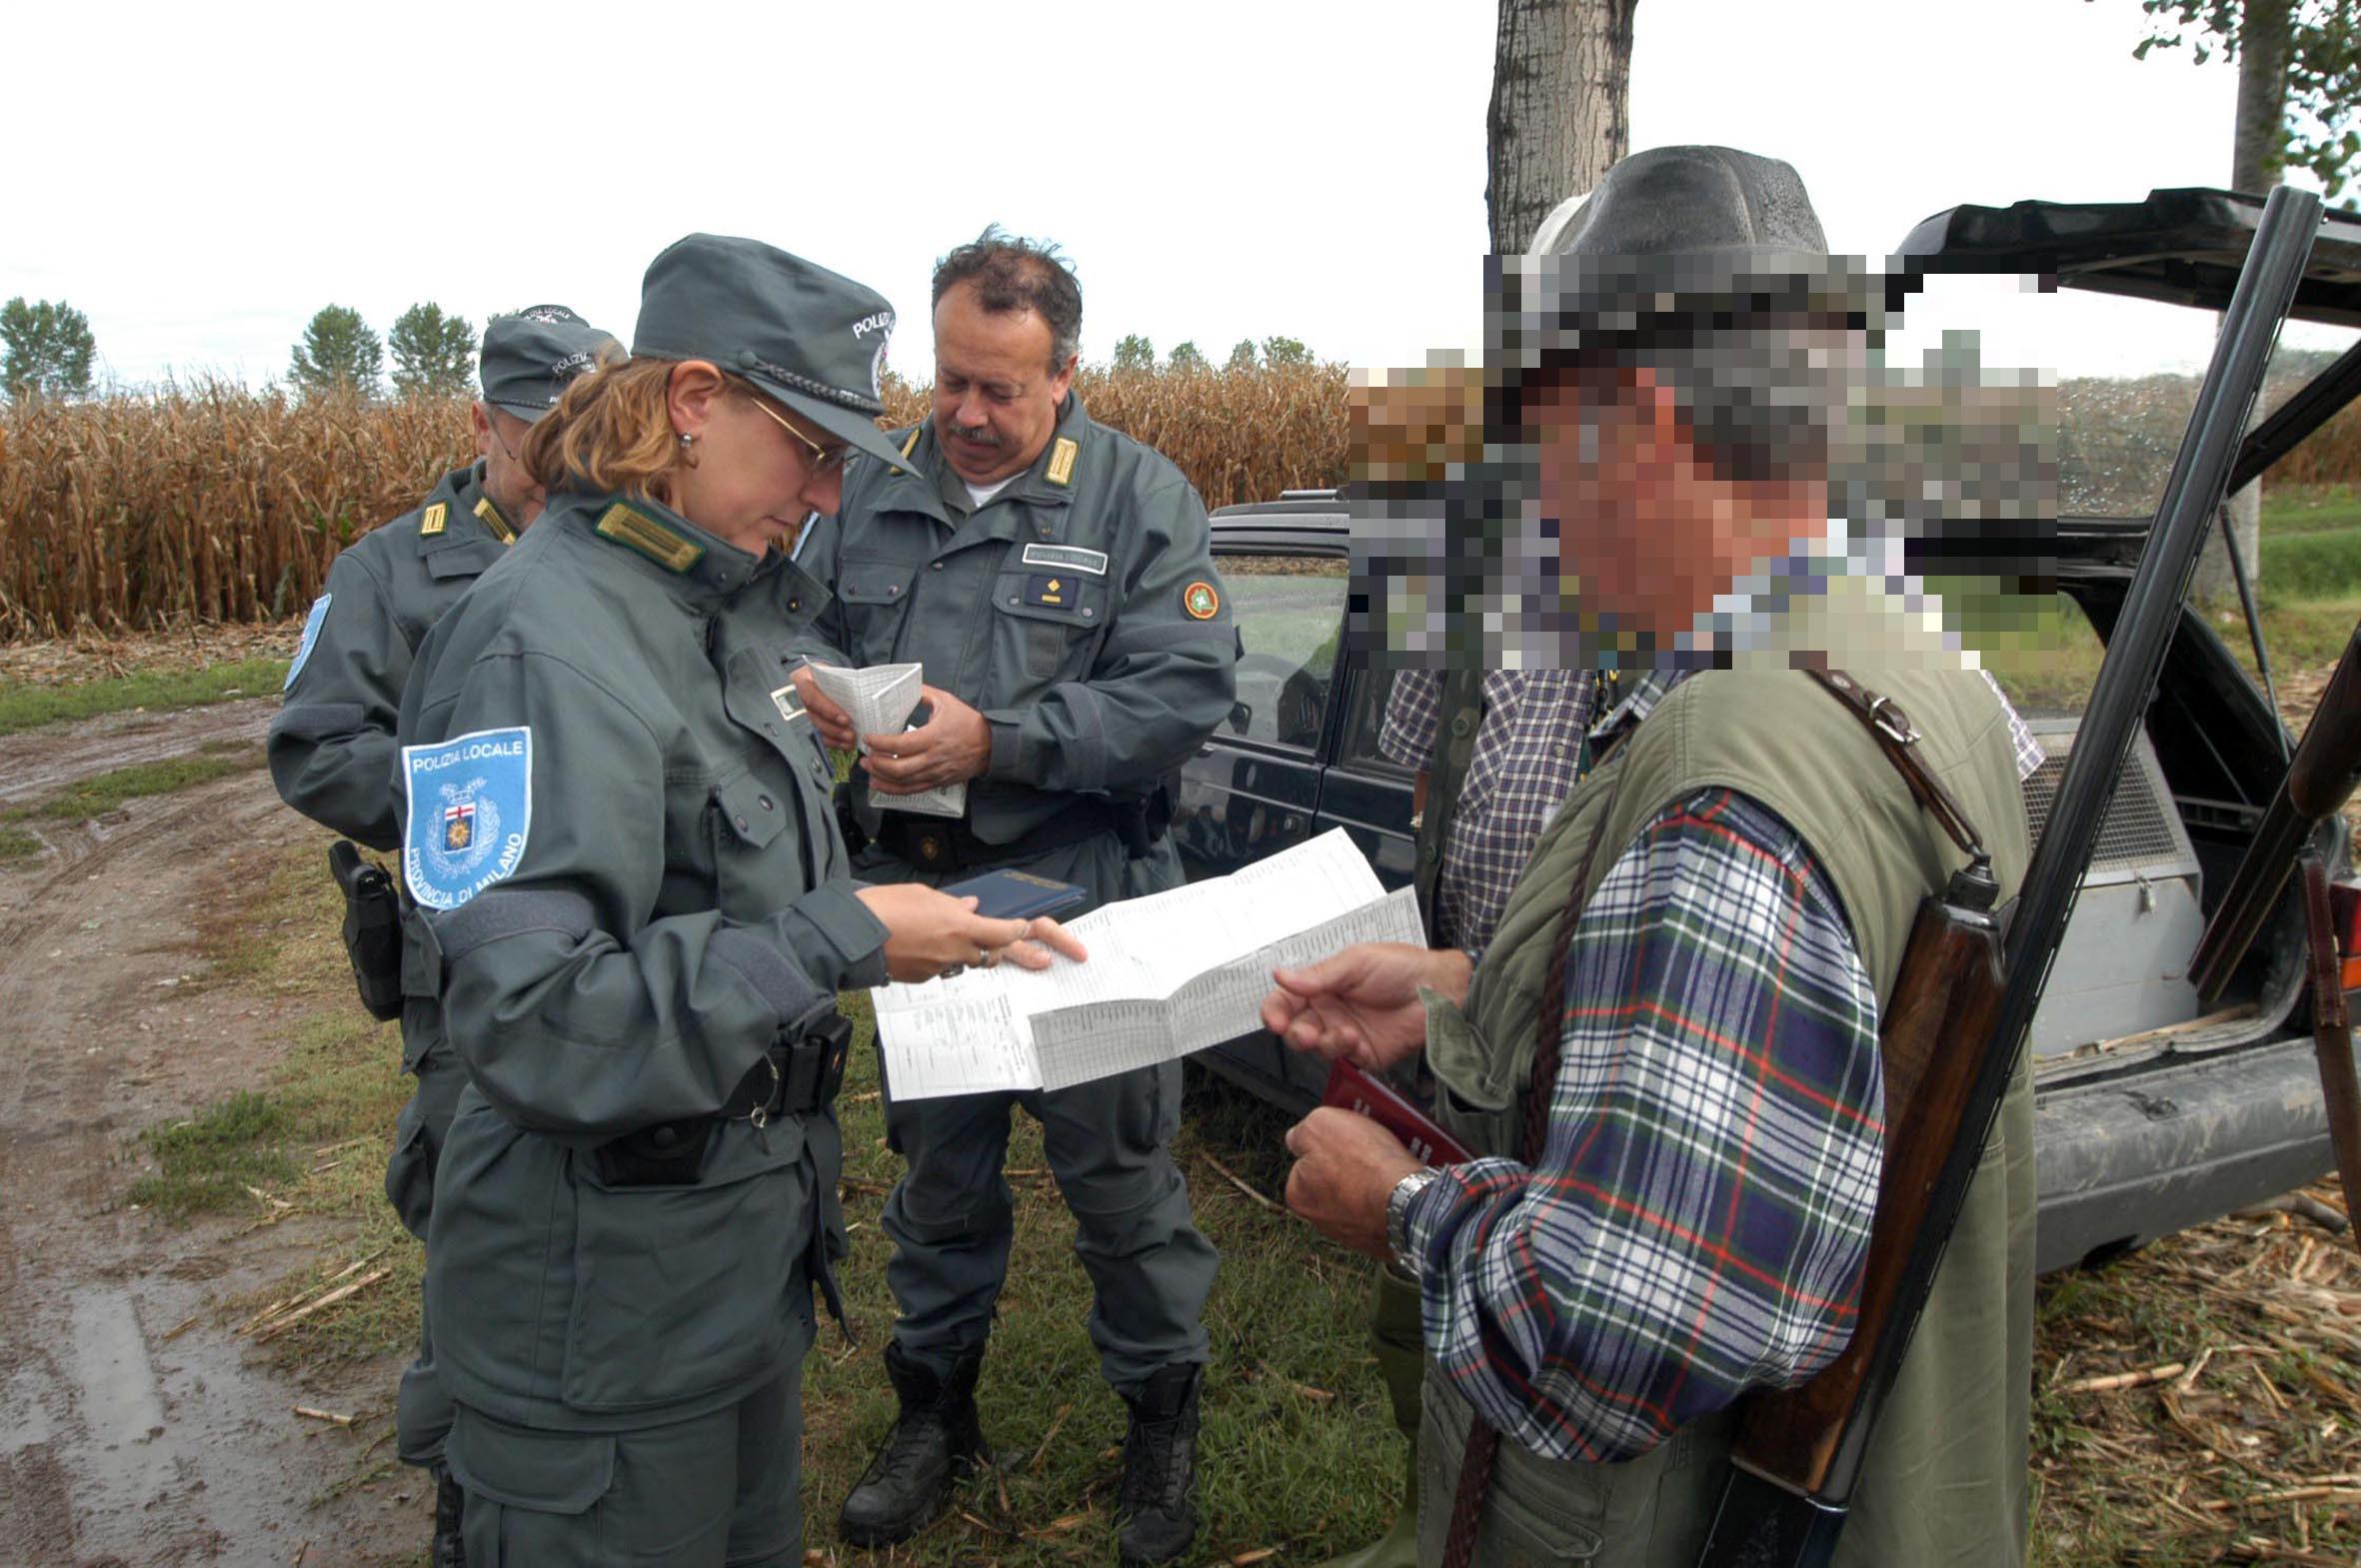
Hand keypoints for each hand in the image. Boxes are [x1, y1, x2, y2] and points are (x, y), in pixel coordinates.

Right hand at [789, 666, 856, 750]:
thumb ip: (840, 682)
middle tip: (851, 734)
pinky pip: (817, 735)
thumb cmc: (826, 674)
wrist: (816, 677)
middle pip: (813, 717)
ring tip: (850, 740)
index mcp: (802, 679)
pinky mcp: (806, 722)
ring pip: (815, 728)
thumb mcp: (830, 672)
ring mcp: (800, 711)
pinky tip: (845, 744)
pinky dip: (832, 742)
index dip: (828, 710)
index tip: (845, 719)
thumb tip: (860, 696)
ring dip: (835, 737)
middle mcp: (798, 697)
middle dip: (834, 728)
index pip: (812, 697)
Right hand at [855, 883, 1088, 982]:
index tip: (1027, 928)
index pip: (1004, 932)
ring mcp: (939, 968)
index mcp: (960, 925)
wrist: (851, 937)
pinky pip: (943, 968)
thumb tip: (969, 908)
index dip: (1019, 930)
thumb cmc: (885, 907)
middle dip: (1008, 950)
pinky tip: (929, 946)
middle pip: (993, 953)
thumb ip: (952, 904)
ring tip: (968, 941)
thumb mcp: (924, 895)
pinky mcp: (923, 979)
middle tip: (1038, 958)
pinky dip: (944, 958)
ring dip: (973, 952)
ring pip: (968, 962)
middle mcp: (955, 950)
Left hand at [862, 685, 991, 795]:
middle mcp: (932, 758)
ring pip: (902, 782)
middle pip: (898, 768)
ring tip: (869, 769)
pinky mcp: (937, 782)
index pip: (900, 744)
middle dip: (877, 763)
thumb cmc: (969, 723)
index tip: (868, 738)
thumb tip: (904, 687)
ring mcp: (935, 773)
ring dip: (881, 777)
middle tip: (865, 756)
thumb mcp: (947, 701)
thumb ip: (923, 693)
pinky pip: (912, 790)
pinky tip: (881, 785)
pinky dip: (894, 790)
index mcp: (933, 737)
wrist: (991, 745)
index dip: (880, 743)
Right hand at [1260, 942, 1470, 1073]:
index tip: (1274, 1019)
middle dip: (1294, 1034)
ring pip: (1317, 1048)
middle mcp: (1330, 1012)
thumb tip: (1280, 975)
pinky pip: (1344, 1060)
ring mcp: (1346, 1034)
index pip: (1285, 1001)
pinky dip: (1345, 1051)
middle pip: (1295, 1029)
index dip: (1274, 1011)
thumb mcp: (1356, 962)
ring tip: (1343, 1032)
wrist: (1440, 989)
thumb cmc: (1401, 967)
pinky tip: (1355, 1039)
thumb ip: (1318, 975)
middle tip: (1302, 1033)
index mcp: (1322, 986)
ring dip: (1323, 1042)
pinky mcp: (1365, 1055)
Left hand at [1283, 1106, 1423, 1259]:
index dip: (1324, 1145)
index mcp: (1299, 1197)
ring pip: (1360, 1196)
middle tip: (1366, 1149)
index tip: (1341, 1138)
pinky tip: (1399, 1182)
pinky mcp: (1383, 1237)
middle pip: (1333, 1181)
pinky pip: (1384, 1209)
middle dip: (1348, 1165)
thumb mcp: (1320, 1124)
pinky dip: (1391, 1196)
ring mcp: (1354, 1233)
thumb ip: (1302, 1131)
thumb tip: (1298, 1136)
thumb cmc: (1363, 1164)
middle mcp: (1322, 1221)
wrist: (1408, 1200)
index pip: (1304, 1164)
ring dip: (1371, 1182)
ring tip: (1387, 1164)